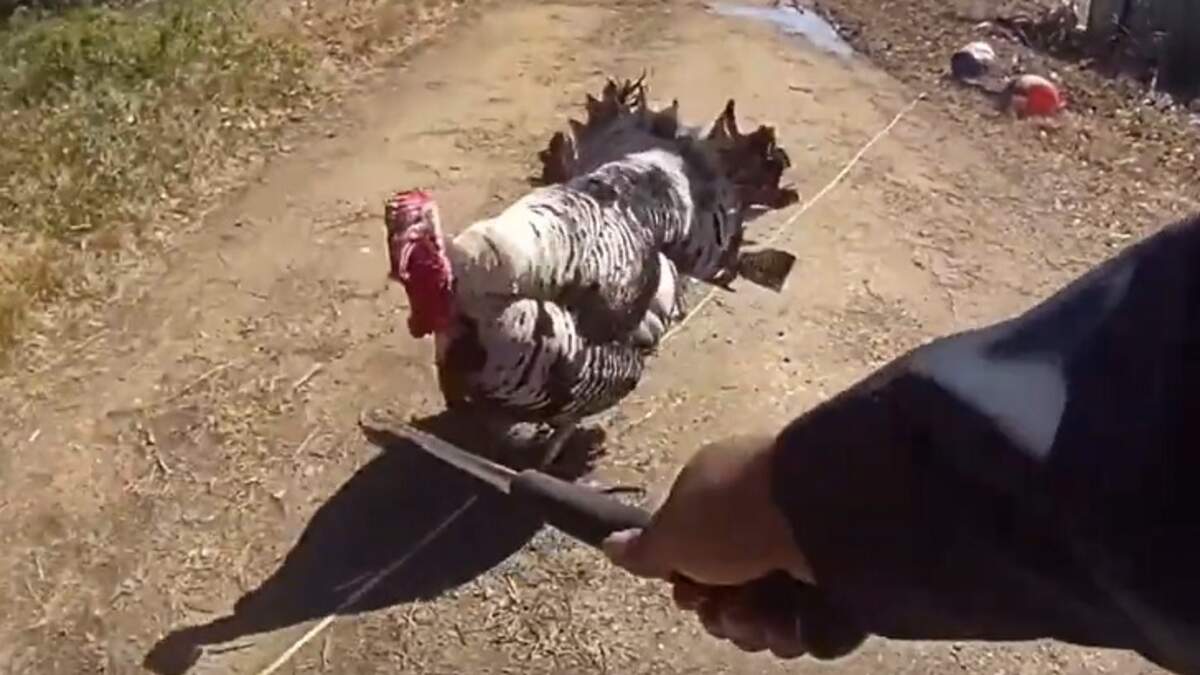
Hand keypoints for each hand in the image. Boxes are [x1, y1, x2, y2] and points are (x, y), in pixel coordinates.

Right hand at [602, 433, 817, 656]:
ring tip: (760, 611)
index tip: (687, 588)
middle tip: (724, 605)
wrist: (817, 513)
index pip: (694, 557)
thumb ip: (644, 548)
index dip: (686, 583)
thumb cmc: (733, 512)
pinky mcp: (835, 581)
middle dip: (721, 613)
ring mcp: (799, 553)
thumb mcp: (674, 531)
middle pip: (727, 594)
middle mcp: (759, 525)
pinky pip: (806, 624)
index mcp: (720, 499)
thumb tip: (611, 544)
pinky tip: (791, 617)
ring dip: (755, 625)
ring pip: (766, 616)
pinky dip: (795, 629)